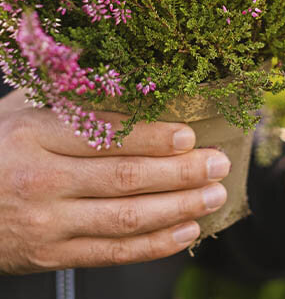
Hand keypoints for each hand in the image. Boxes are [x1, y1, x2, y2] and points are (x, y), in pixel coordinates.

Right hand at [0, 91, 229, 274]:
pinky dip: (155, 245)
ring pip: (125, 220)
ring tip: (215, 194)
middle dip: (180, 172)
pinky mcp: (51, 257)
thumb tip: (133, 72)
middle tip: (219, 163)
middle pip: (124, 178)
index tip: (190, 135)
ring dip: (178, 208)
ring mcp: (46, 224)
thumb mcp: (24, 108)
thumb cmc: (0, 145)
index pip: (105, 136)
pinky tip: (187, 230)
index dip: (152, 137)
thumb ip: (73, 94)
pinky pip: (112, 254)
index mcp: (35, 134)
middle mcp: (41, 181)